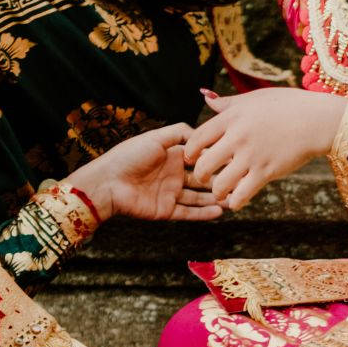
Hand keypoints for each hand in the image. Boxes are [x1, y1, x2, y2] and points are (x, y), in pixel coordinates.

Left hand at [73, 123, 223, 222]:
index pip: (200, 157)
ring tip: (234, 197)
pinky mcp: (166, 210)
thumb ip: (180, 133)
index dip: (216, 159)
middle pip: (203, 179)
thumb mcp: (156, 137)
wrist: (108, 182)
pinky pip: (188, 212)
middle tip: (240, 180)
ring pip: (199, 197)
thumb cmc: (128, 156)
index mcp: (173, 156)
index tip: (236, 158)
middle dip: (220, 180)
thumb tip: (202, 133)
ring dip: (216, 198)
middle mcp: (174, 174)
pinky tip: (220, 211)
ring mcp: (171, 193)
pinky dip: (204, 213)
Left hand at [185, 88, 347, 210]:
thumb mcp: (254, 98)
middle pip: (203, 164)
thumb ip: (227, 103)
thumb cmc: (287, 106)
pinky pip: (242, 195)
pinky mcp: (267, 172)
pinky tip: (236, 200)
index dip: (190, 151)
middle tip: (204, 178)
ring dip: (216, 192)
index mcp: (232, 118)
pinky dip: (235, 202)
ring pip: (220, 184)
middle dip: (199, 175)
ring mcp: (252, 156)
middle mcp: (238, 137)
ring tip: (220, 192)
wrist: (316, 120)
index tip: (192, 157)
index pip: (197, 138)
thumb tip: (205, 97)